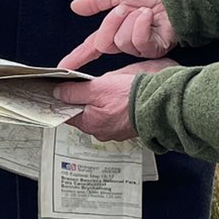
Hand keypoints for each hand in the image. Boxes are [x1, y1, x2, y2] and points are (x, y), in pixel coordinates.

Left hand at [52, 60, 172, 141]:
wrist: (160, 103)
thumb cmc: (131, 96)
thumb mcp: (97, 88)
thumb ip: (74, 92)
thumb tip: (57, 93)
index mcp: (91, 124)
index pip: (68, 114)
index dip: (63, 101)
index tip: (60, 91)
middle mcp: (102, 132)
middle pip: (84, 115)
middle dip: (84, 100)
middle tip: (88, 86)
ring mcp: (116, 131)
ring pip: (100, 114)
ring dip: (100, 103)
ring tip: (107, 89)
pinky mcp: (128, 126)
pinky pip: (115, 115)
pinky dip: (114, 106)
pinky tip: (119, 96)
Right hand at [58, 0, 174, 69]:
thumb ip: (96, 2)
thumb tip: (74, 7)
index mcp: (116, 28)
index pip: (92, 46)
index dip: (77, 57)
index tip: (62, 67)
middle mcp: (126, 41)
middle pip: (104, 44)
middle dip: (111, 23)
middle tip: (124, 8)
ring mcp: (141, 47)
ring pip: (121, 43)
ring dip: (130, 21)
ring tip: (144, 11)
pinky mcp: (155, 49)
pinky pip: (139, 43)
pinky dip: (142, 25)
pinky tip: (150, 17)